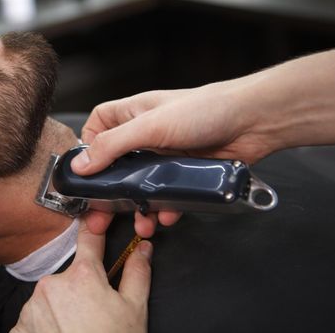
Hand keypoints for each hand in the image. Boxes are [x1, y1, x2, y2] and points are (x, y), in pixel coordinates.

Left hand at [11, 221, 152, 332]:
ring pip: (50, 297)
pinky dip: (45, 325)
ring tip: (77, 329)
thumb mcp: (134, 309)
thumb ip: (137, 272)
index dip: (94, 229)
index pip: (88, 239)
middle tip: (93, 312)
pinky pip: (34, 318)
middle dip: (79, 288)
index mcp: (82, 275)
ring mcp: (32, 307)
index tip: (95, 223)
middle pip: (69, 275)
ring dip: (60, 307)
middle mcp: (51, 285)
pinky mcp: (19, 328)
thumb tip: (143, 249)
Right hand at [72, 48, 334, 236]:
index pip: (99, 126)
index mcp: (133, 114)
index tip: (84, 171)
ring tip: (138, 224)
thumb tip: (79, 166)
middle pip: (116, 163)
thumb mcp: (150, 127)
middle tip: (98, 215)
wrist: (255, 121)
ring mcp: (166, 155)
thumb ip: (112, 146)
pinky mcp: (185, 173)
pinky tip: (164, 218)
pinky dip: (164, 209)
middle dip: (108, 191)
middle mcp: (146, 135)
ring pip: (141, 184)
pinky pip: (167, 195)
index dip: (89, 146)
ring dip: (137, 206)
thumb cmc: (203, 111)